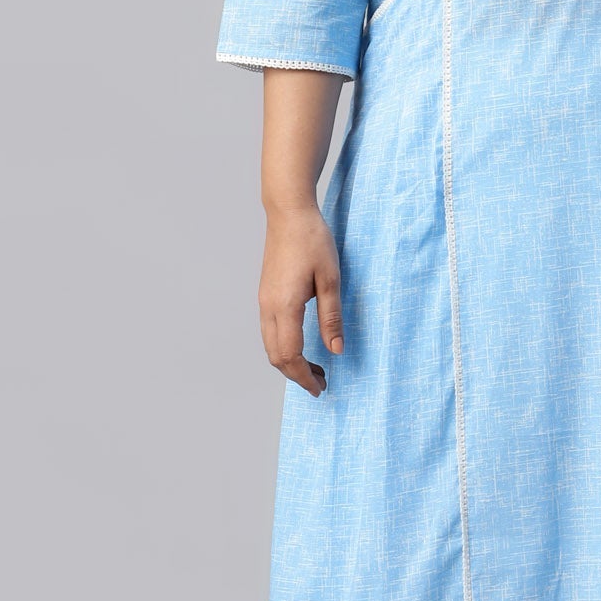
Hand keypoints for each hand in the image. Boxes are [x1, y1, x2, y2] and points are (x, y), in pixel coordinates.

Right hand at [258, 203, 343, 397]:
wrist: (288, 212)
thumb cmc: (312, 240)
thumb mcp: (331, 279)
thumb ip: (332, 317)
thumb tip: (336, 350)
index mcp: (285, 306)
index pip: (290, 355)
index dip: (305, 376)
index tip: (321, 387)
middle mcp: (269, 307)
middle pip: (276, 356)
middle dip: (296, 375)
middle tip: (320, 383)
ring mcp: (264, 301)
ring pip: (270, 345)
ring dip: (289, 363)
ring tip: (314, 368)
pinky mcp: (266, 294)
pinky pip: (269, 332)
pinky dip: (283, 347)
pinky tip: (301, 346)